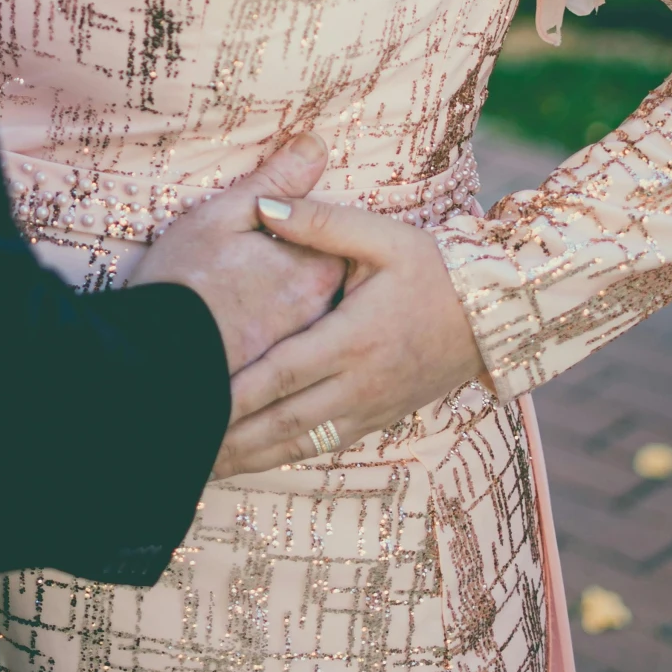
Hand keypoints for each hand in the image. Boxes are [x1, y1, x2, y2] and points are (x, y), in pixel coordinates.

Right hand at [128, 137, 346, 376]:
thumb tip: (316, 145)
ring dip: (296, 314)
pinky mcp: (279, 387)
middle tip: (271, 268)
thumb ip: (276, 182)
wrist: (152, 362)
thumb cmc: (184, 281)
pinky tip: (248, 341)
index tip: (290, 232)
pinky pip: (291, 360)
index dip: (317, 234)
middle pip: (331, 286)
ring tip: (258, 305)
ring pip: (314, 325)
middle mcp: (319, 317)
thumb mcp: (224, 216)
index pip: (341, 243)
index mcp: (315, 271)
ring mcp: (301, 356)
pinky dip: (279, 348)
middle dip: (311, 275)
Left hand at [213, 197, 486, 476]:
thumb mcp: (383, 236)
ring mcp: (369, 407)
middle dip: (230, 437)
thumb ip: (321, 222)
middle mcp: (360, 382)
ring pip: (299, 444)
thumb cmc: (434, 270)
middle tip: (178, 448)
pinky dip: (281, 457)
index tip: (193, 396)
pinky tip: (249, 462)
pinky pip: (322, 447)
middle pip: (282, 420)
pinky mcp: (377, 419)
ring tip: (201, 465)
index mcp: (356, 337)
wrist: (492, 314)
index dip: (236, 389)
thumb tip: (264, 205)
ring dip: (249, 457)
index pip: (284, 370)